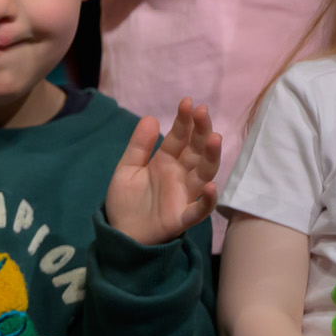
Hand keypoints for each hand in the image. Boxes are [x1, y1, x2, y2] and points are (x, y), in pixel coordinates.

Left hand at [105, 98, 221, 244]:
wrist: (120, 232)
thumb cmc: (128, 200)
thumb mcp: (127, 168)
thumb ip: (139, 146)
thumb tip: (151, 117)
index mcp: (166, 162)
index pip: (180, 138)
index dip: (184, 121)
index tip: (188, 102)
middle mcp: (180, 176)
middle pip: (196, 151)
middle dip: (200, 131)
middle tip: (203, 111)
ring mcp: (184, 195)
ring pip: (203, 174)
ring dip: (210, 157)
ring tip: (215, 138)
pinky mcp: (182, 217)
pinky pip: (199, 209)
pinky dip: (208, 200)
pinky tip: (211, 186)